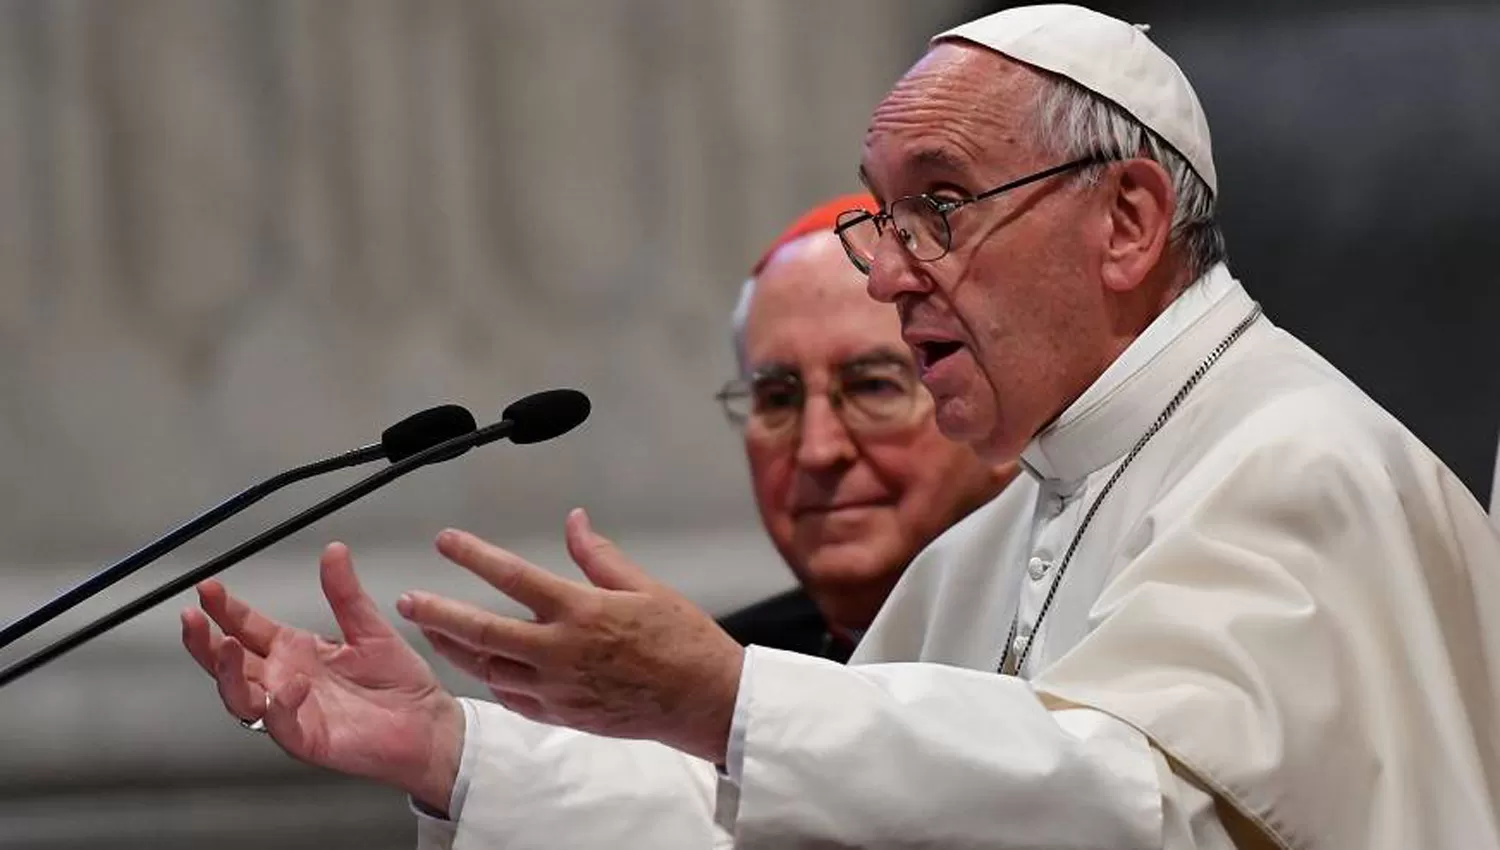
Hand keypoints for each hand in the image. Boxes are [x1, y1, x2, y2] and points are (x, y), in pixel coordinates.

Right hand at [181, 543, 464, 813]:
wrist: (427, 723)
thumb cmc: (399, 683)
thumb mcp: (370, 628)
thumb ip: (346, 593)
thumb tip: (334, 552)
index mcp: (296, 652)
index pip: (247, 627)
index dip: (225, 610)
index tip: (208, 588)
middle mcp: (285, 680)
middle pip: (229, 663)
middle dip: (205, 641)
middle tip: (193, 617)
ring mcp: (293, 711)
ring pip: (241, 696)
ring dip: (229, 673)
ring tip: (226, 646)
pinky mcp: (309, 739)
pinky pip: (281, 725)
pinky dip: (279, 706)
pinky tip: (288, 686)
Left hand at [397, 509, 744, 764]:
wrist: (704, 701)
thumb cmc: (682, 644)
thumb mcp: (646, 587)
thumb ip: (599, 556)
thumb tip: (575, 522)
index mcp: (581, 612)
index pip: (513, 577)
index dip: (473, 556)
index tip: (447, 541)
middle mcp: (561, 652)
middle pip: (482, 631)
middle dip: (438, 613)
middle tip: (409, 600)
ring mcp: (558, 688)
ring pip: (489, 669)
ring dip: (455, 649)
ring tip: (432, 631)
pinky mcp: (564, 714)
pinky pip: (513, 699)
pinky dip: (492, 681)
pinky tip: (482, 668)